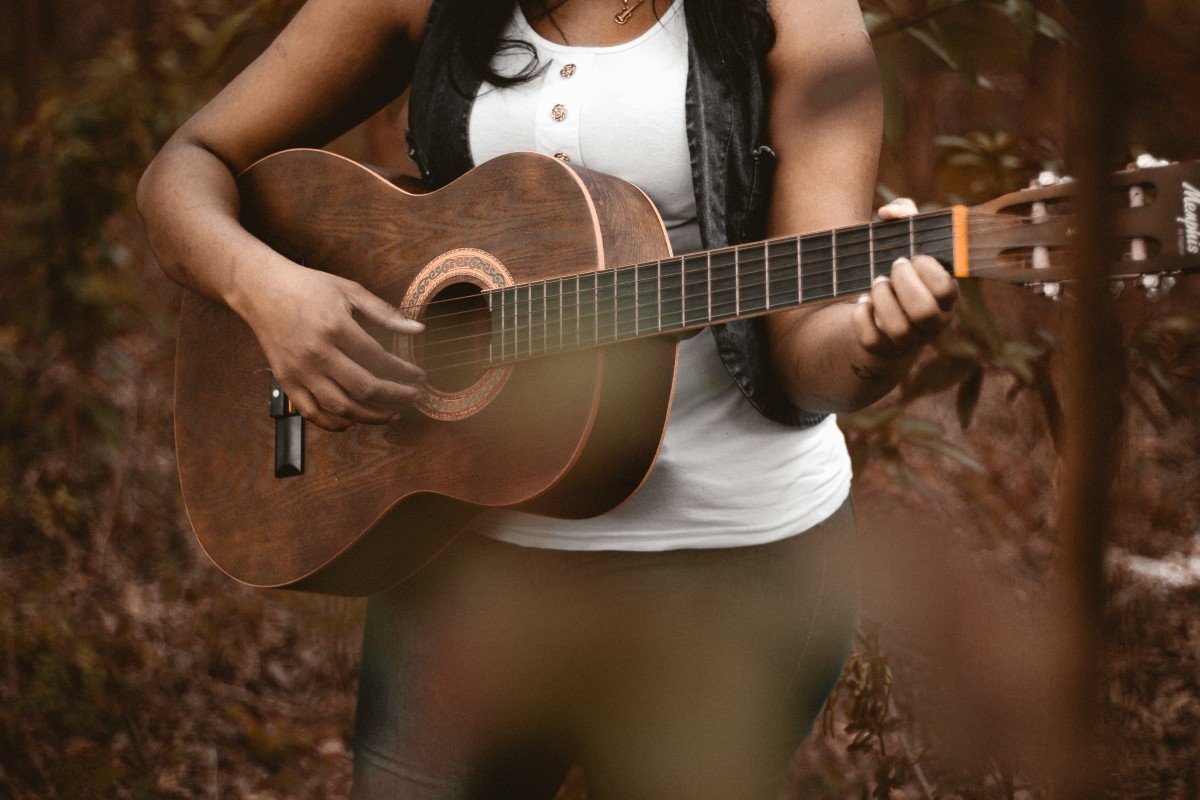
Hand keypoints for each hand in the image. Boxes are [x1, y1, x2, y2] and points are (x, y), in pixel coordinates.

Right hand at [239, 258, 425, 430]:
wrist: (261, 290)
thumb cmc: (308, 287)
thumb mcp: (349, 290)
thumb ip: (384, 312)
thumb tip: (418, 329)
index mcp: (336, 328)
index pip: (379, 359)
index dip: (404, 372)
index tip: (419, 377)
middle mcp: (317, 353)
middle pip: (364, 388)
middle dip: (395, 398)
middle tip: (412, 397)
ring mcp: (300, 371)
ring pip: (340, 407)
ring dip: (371, 416)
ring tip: (391, 414)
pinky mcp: (286, 381)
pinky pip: (312, 413)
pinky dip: (334, 423)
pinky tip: (352, 421)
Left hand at [850, 198, 958, 369]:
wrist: (886, 315)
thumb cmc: (903, 271)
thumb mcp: (908, 243)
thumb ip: (905, 217)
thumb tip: (889, 212)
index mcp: (947, 297)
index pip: (946, 290)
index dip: (928, 271)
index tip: (913, 256)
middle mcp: (933, 322)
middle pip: (924, 312)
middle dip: (904, 284)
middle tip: (893, 267)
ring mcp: (909, 339)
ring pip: (898, 329)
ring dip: (883, 300)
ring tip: (877, 284)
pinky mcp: (883, 348)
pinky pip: (871, 340)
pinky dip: (862, 316)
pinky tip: (863, 302)